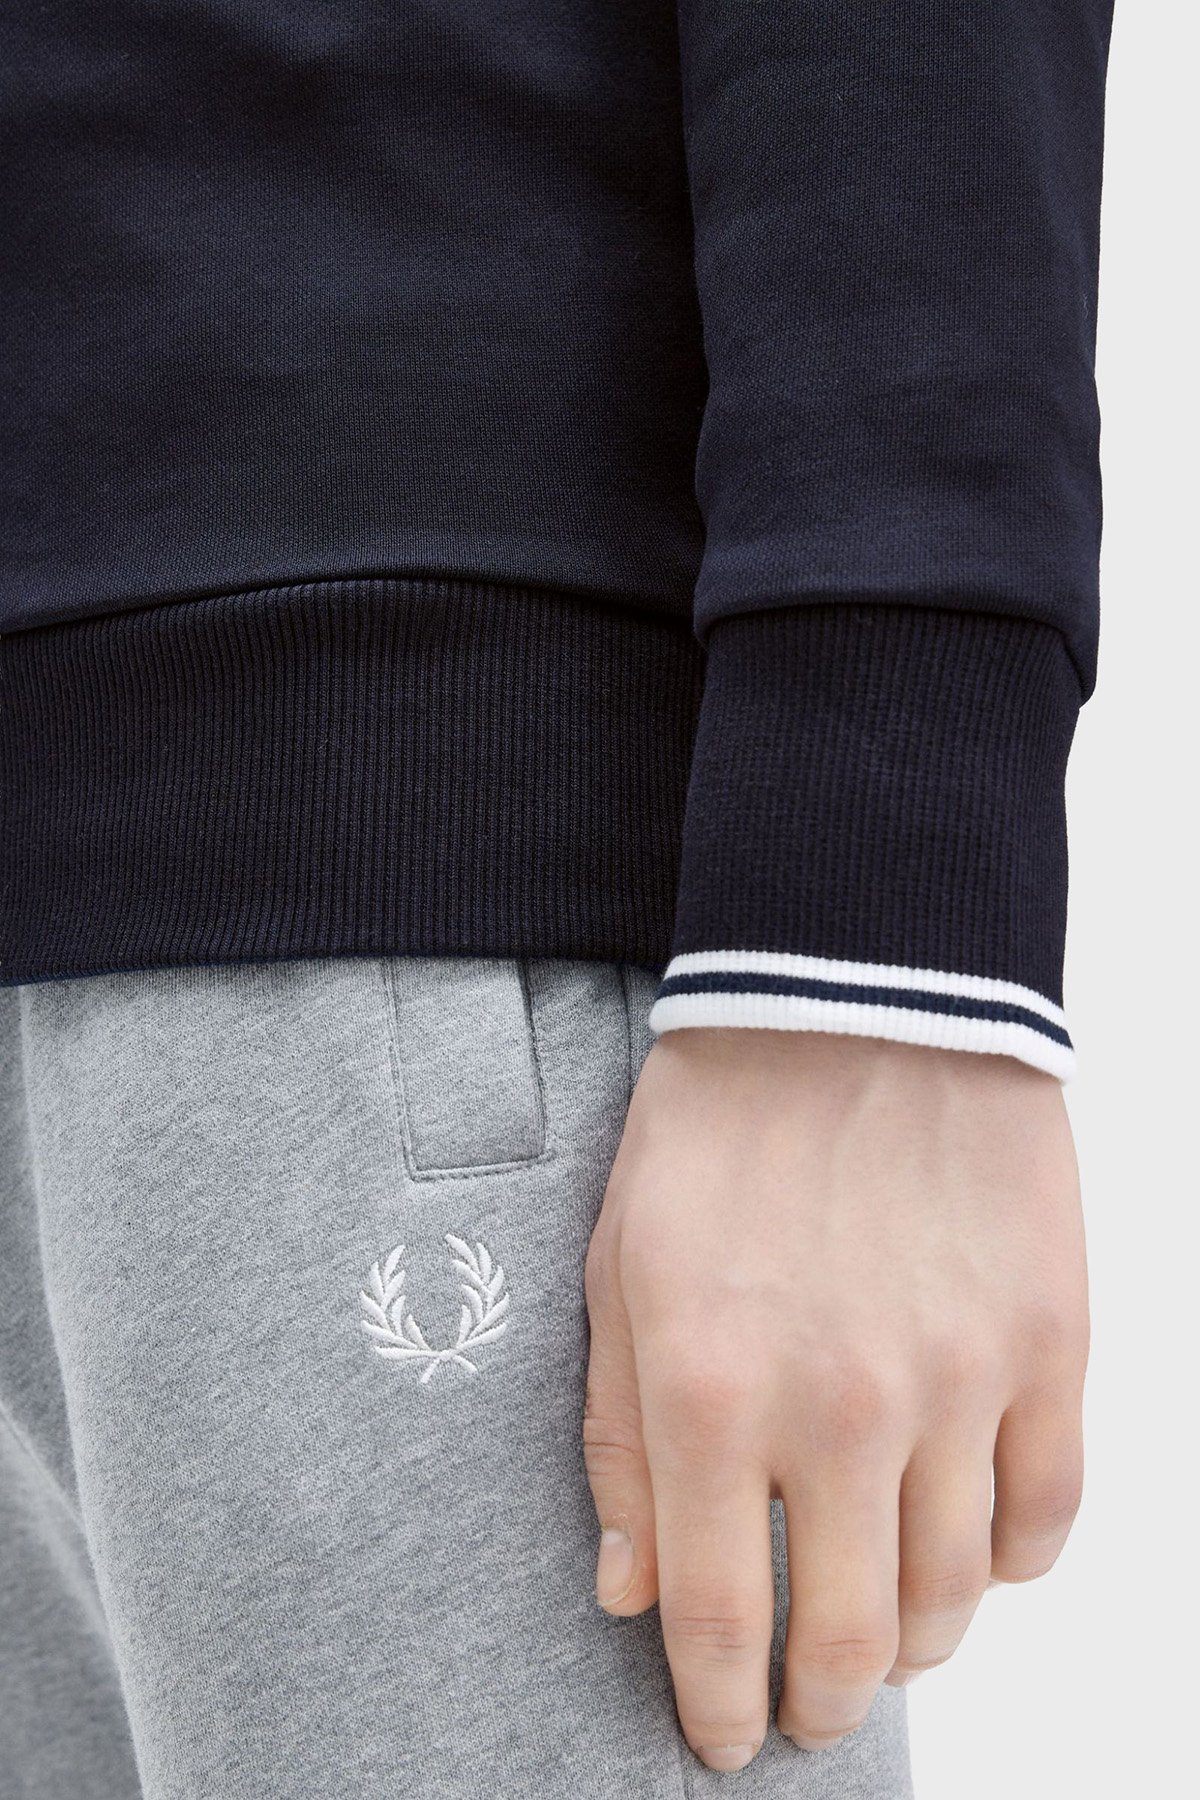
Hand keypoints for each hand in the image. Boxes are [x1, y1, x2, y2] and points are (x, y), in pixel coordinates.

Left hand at [582, 1029, 1087, 1772]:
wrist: (851, 986)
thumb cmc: (716, 1124)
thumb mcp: (621, 1265)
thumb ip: (618, 1437)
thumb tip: (632, 1592)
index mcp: (712, 1389)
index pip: (717, 1617)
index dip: (716, 1705)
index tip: (721, 1739)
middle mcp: (843, 1406)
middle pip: (852, 1637)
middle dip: (822, 1704)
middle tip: (808, 1711)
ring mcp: (961, 1377)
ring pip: (958, 1592)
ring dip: (919, 1644)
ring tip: (889, 1638)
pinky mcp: (1048, 1337)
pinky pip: (1049, 1508)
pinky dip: (1013, 1561)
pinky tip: (976, 1554)